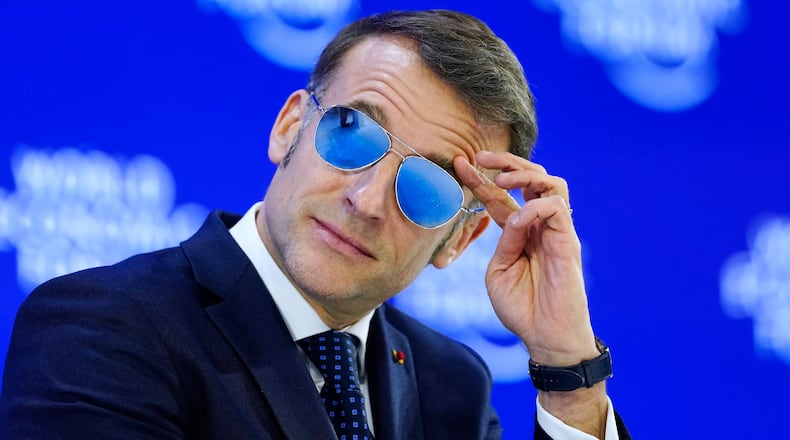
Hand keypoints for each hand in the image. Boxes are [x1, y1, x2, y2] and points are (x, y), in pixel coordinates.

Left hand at [454, 151, 597, 365]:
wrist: (544, 336)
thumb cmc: (521, 308)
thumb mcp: (499, 271)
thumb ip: (503, 242)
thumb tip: (511, 216)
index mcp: (518, 232)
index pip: (499, 197)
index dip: (480, 178)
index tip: (458, 163)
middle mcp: (538, 225)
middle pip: (530, 178)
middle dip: (506, 162)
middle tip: (481, 157)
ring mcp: (555, 231)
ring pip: (550, 182)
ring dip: (524, 174)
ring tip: (502, 181)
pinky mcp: (568, 241)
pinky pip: (556, 208)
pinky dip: (535, 206)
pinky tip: (520, 219)